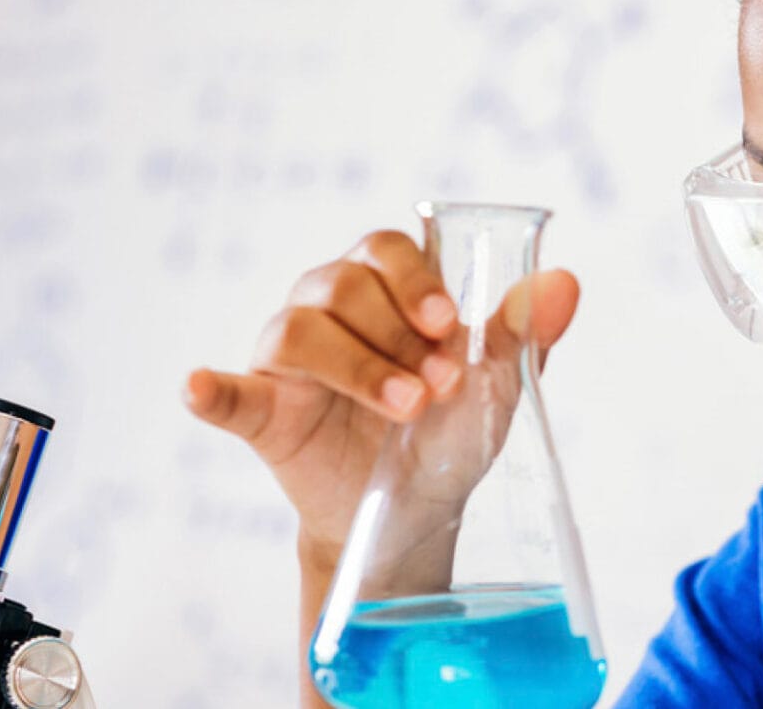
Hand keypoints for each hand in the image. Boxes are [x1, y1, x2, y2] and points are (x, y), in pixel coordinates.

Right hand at [184, 230, 579, 567]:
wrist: (418, 513)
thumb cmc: (448, 431)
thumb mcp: (494, 385)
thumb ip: (522, 332)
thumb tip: (565, 281)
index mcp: (382, 289)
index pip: (383, 250)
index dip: (412, 279)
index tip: (448, 324)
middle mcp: (327, 310)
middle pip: (339, 283)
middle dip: (396, 334)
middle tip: (437, 388)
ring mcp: (287, 361)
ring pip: (297, 329)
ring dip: (354, 367)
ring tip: (402, 410)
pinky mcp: (262, 413)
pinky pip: (226, 393)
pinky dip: (210, 389)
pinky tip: (198, 386)